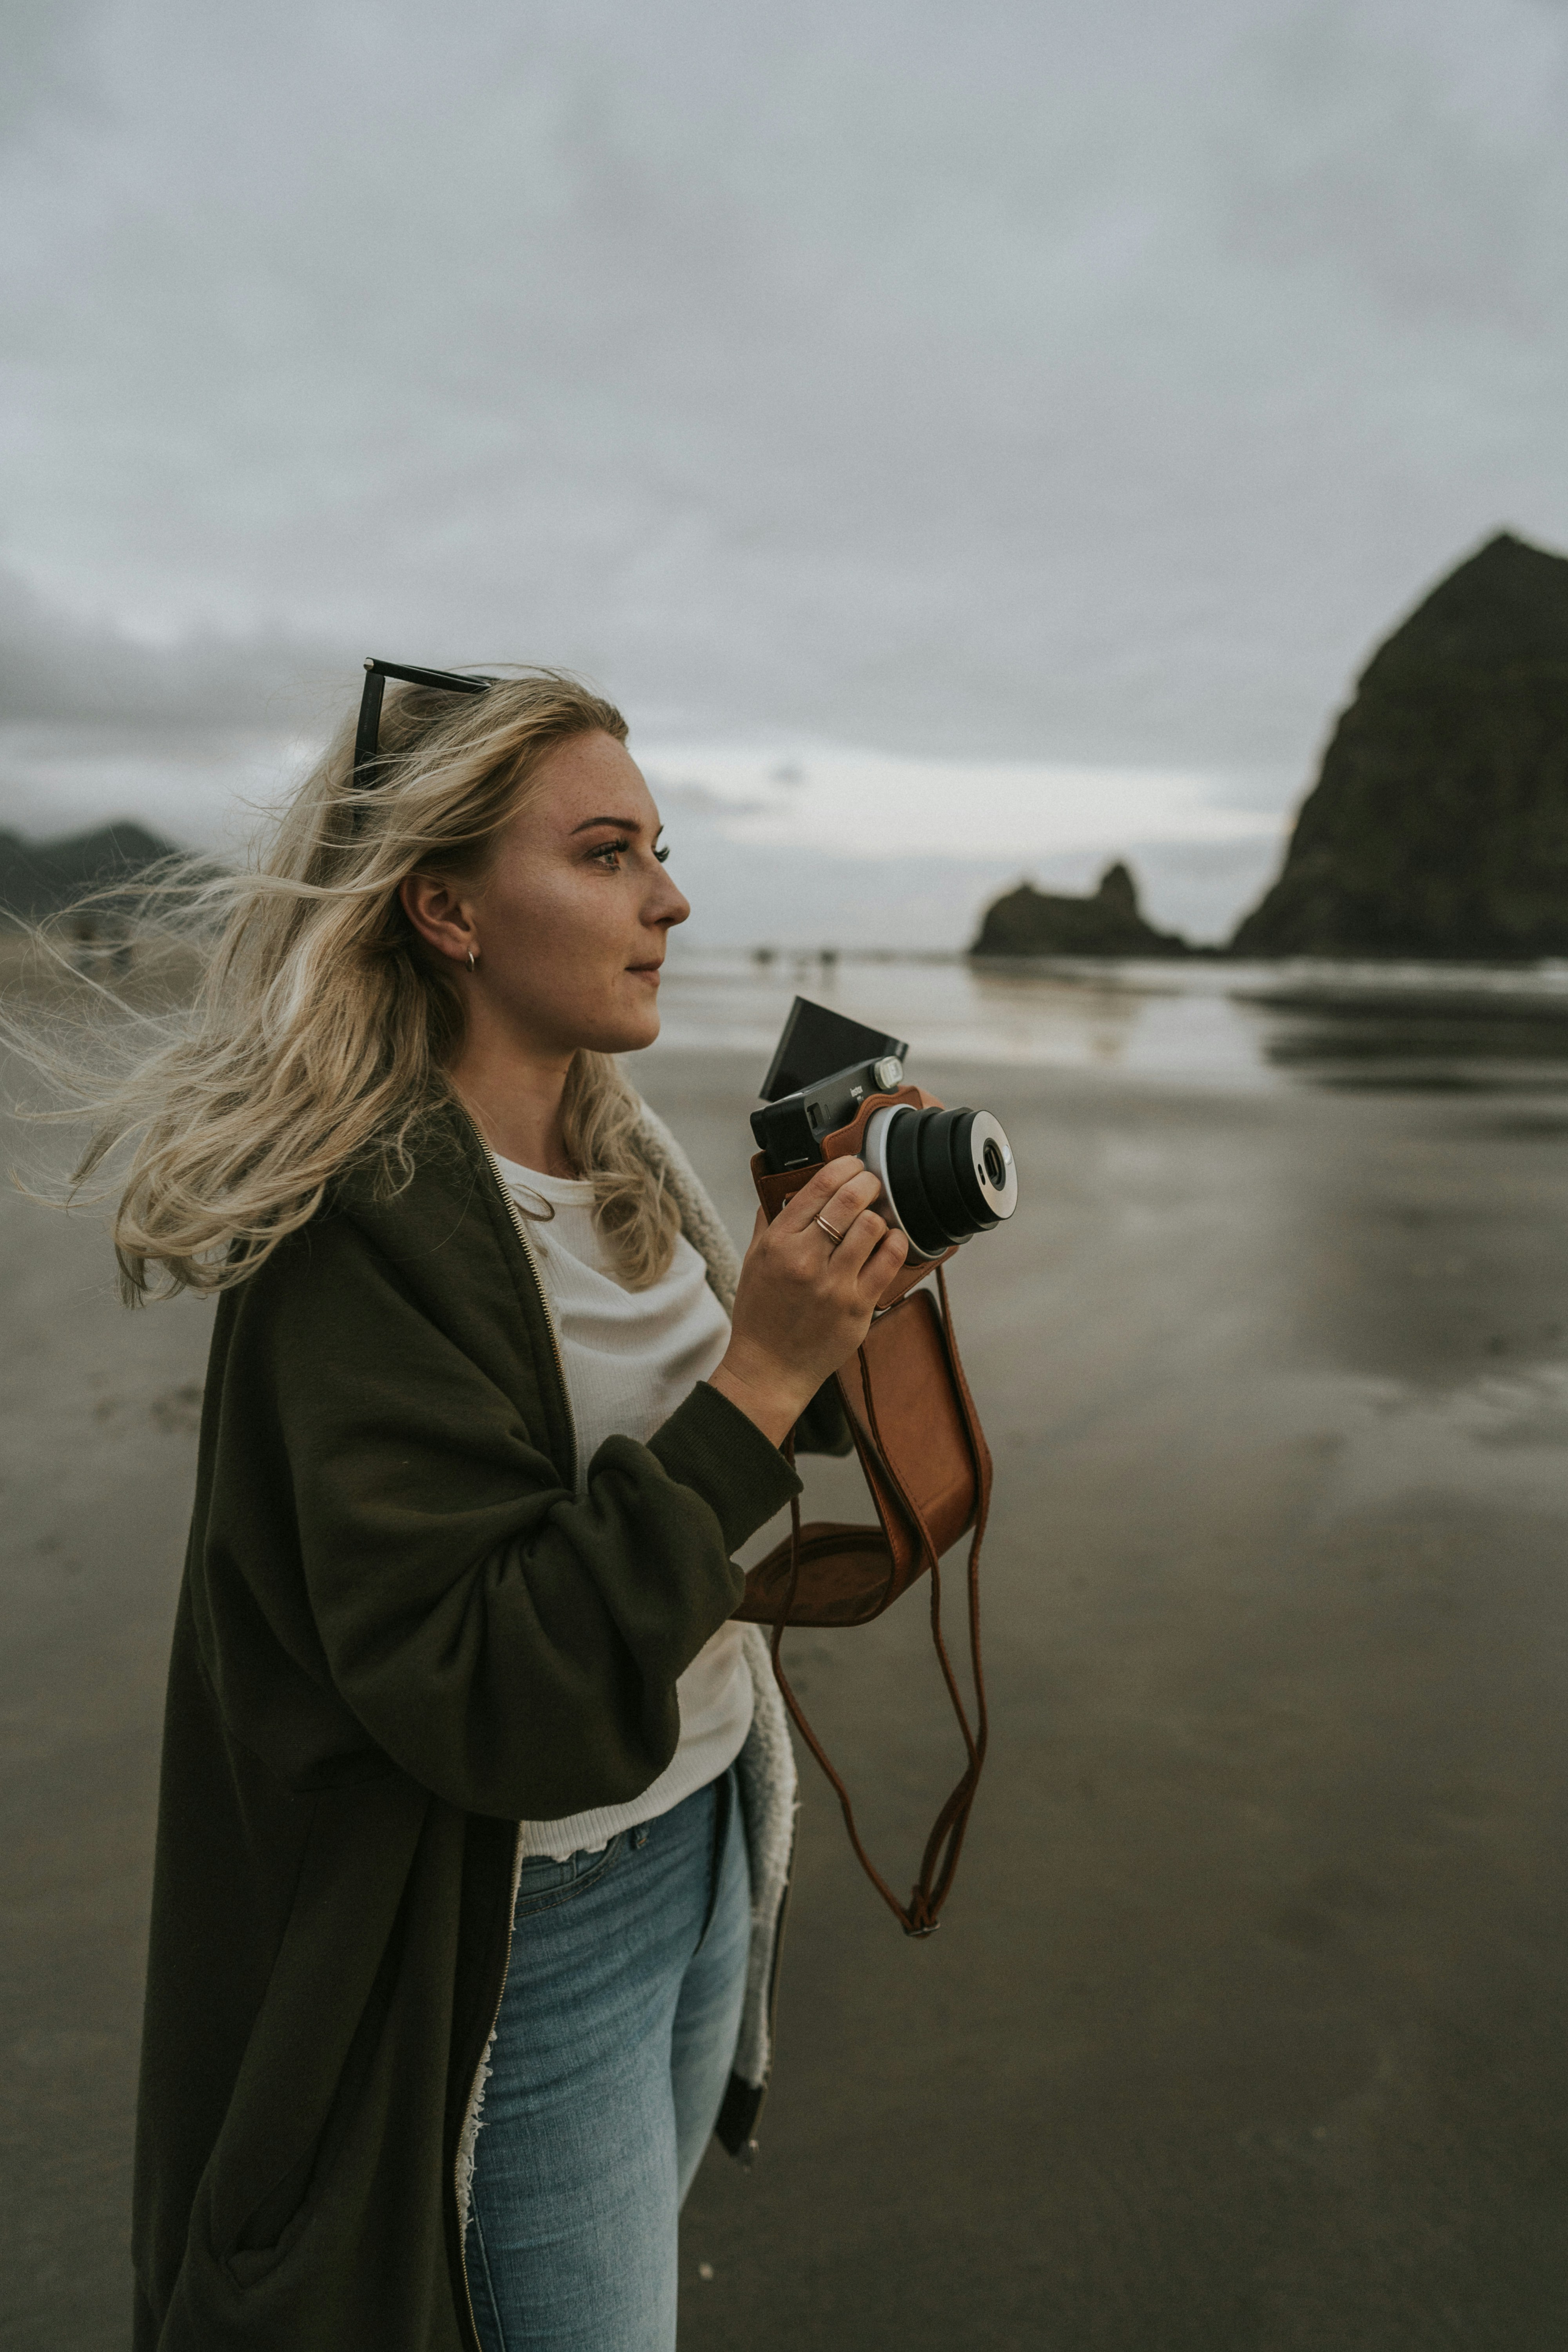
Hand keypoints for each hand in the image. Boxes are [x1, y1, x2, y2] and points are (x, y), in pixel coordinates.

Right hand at [707, 1158, 907, 1445]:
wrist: (769, 1368)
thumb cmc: (761, 1315)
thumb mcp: (752, 1262)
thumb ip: (768, 1223)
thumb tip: (781, 1188)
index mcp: (777, 1243)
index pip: (818, 1187)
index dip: (845, 1166)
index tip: (854, 1165)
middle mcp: (804, 1260)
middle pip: (850, 1199)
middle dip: (868, 1181)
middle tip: (873, 1183)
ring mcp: (833, 1284)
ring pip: (873, 1226)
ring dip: (880, 1214)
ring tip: (877, 1218)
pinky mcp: (857, 1307)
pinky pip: (890, 1260)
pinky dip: (896, 1243)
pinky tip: (891, 1241)